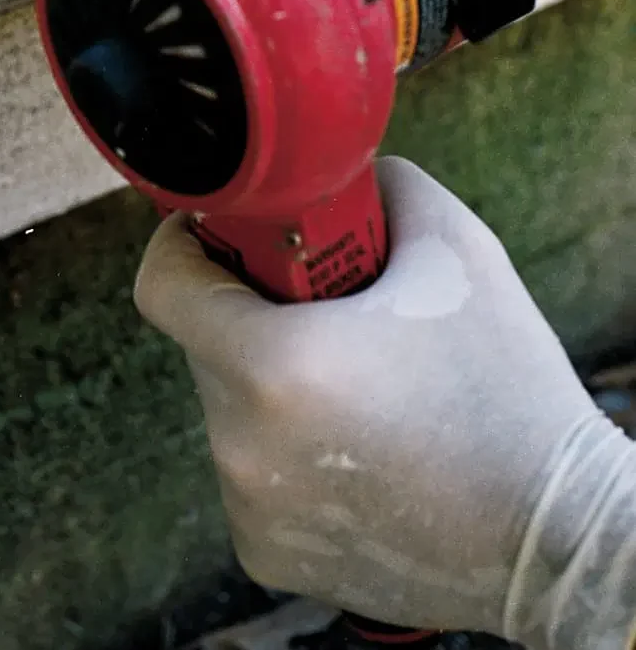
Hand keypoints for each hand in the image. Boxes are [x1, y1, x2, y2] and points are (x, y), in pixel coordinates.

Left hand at [135, 157, 635, 649]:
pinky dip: (285, 452)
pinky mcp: (266, 553)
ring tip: (358, 386)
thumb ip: (375, 184)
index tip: (222, 236)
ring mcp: (250, 506)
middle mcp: (243, 444)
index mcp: (272, 365)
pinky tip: (358, 448)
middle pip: (204, 342)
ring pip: (228, 408)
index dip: (184, 245)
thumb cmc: (507, 390)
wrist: (562, 540)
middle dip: (248, 313)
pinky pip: (250, 471)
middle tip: (321, 309)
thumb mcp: (452, 248)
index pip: (161, 284)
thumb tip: (324, 170)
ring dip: (270, 384)